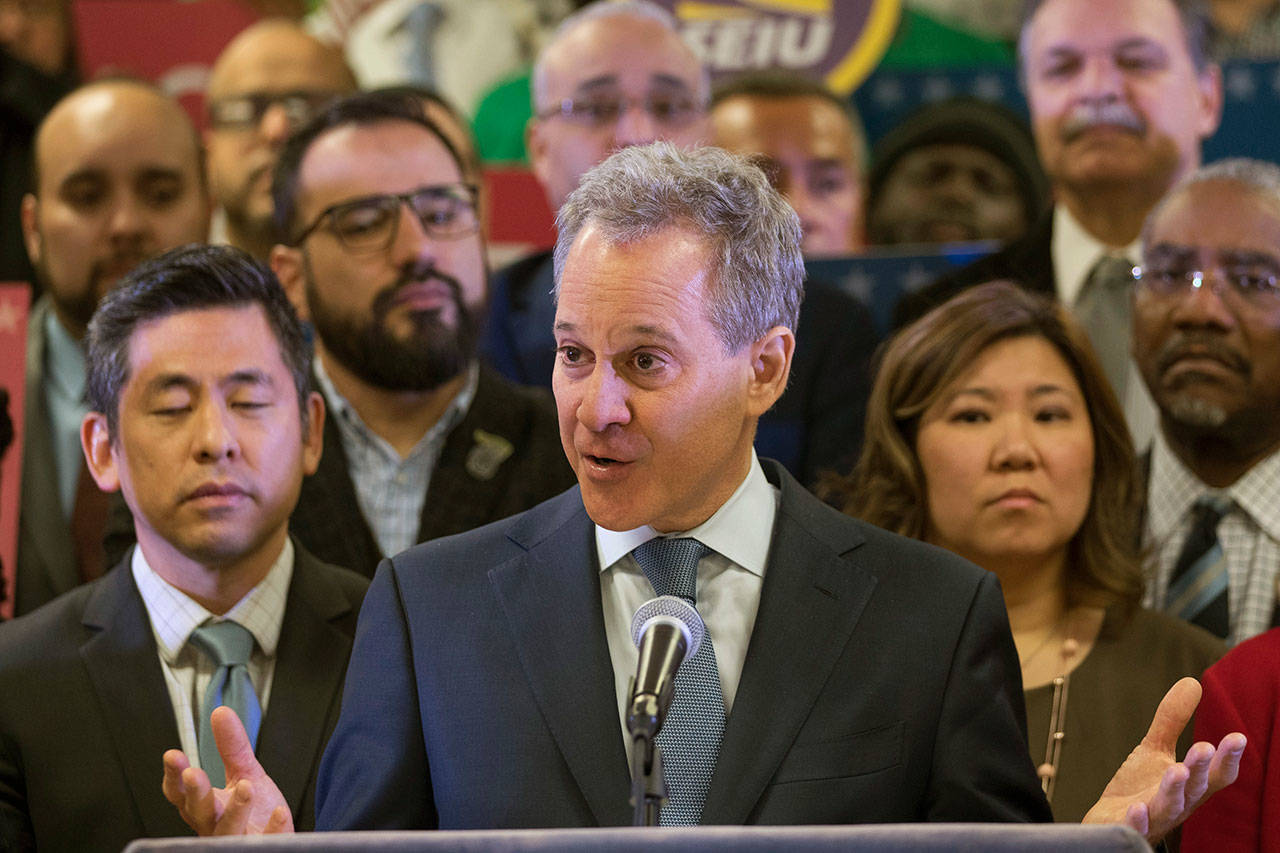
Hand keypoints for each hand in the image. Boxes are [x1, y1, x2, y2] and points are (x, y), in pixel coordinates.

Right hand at [161, 706, 294, 834]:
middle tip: (193, 774)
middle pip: (199, 812)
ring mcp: (237, 841)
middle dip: (196, 793)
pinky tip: (280, 812)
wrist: (277, 840)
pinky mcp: (263, 848)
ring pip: (229, 831)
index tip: (173, 755)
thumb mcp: (244, 773)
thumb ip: (232, 747)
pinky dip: (273, 828)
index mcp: (206, 807)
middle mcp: (215, 827)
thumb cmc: (255, 813)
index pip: (181, 794)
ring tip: (246, 787)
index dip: (174, 777)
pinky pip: (267, 842)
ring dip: (236, 810)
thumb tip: (220, 713)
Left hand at [1082, 677, 1245, 842]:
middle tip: (1204, 747)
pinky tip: (1137, 808)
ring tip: (1176, 770)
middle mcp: (1179, 803)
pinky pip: (1136, 828)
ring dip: (1174, 790)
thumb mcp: (1155, 749)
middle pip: (1195, 788)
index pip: (1216, 774)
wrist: (1110, 821)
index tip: (1237, 737)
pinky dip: (1138, 820)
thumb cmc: (1139, 787)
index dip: (1228, 758)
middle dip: (1200, 768)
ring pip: (1170, 807)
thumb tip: (1192, 682)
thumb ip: (1172, 720)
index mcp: (1191, 786)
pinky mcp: (1129, 829)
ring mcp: (1155, 818)